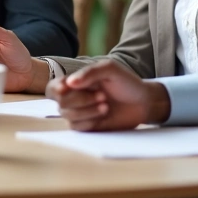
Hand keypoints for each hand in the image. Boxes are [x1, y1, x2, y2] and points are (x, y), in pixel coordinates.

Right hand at [46, 60, 167, 130]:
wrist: (144, 102)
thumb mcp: (110, 69)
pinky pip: (77, 128)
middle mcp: (75, 98)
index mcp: (76, 82)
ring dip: (87, 111)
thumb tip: (69, 83)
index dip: (56, 89)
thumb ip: (90, 72)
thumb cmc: (126, 82)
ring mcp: (80, 113)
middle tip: (102, 96)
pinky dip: (89, 121)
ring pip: (68, 116)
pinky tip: (103, 116)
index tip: (66, 88)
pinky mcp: (88, 127)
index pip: (53, 88)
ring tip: (105, 106)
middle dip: (80, 100)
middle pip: (61, 103)